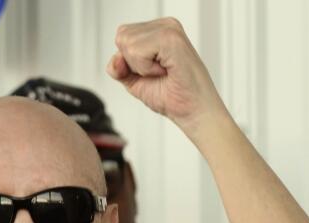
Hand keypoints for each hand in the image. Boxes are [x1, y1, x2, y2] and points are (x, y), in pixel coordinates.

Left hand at [106, 18, 228, 135]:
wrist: (193, 111)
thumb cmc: (172, 96)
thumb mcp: (135, 81)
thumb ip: (119, 68)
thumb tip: (115, 59)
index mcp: (158, 30)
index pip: (123, 36)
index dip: (129, 61)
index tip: (153, 71)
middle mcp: (165, 25)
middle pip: (122, 36)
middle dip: (133, 63)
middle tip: (158, 73)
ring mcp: (169, 29)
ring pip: (127, 43)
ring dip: (140, 67)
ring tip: (162, 72)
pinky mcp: (171, 39)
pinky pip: (136, 51)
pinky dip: (145, 69)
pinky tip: (164, 71)